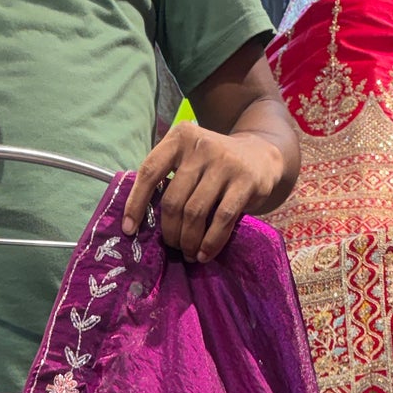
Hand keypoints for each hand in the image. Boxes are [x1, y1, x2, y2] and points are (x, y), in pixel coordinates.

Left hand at [123, 125, 287, 262]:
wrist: (262, 154)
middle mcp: (201, 145)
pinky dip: (210, 243)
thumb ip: (170, 178)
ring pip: (195, 213)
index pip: (149, 172)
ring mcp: (224, 162)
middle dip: (169, 232)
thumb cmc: (216, 166)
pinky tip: (204, 254)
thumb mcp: (190, 160)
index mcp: (180, 138)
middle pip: (173, 200)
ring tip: (188, 253)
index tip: (129, 230)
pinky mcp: (245, 181)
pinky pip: (221, 220)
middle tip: (173, 246)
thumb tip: (141, 221)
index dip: (136, 203)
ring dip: (188, 241)